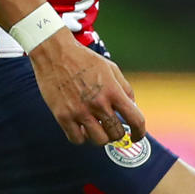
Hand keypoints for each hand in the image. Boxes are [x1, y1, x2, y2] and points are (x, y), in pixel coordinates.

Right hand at [28, 31, 147, 145]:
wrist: (54, 53)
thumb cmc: (83, 59)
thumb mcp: (110, 68)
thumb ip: (124, 88)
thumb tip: (133, 107)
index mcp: (112, 91)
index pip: (135, 120)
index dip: (139, 132)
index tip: (136, 136)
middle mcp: (98, 103)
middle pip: (116, 134)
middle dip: (117, 133)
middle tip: (111, 128)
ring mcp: (79, 111)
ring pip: (98, 140)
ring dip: (100, 137)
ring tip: (96, 128)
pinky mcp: (63, 116)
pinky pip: (77, 139)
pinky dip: (82, 138)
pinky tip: (81, 128)